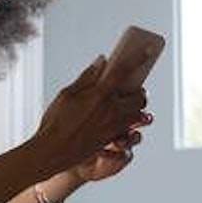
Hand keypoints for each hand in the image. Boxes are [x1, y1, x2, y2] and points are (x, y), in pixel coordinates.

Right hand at [31, 57, 148, 172]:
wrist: (52, 152)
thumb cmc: (55, 121)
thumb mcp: (67, 94)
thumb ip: (88, 77)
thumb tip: (102, 60)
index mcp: (100, 94)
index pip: (124, 71)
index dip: (138, 58)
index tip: (148, 50)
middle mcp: (112, 110)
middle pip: (140, 97)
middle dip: (139, 91)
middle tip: (130, 88)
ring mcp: (114, 127)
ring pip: (138, 115)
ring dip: (135, 108)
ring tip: (122, 104)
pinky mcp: (112, 140)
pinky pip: (129, 129)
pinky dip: (127, 123)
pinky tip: (113, 120)